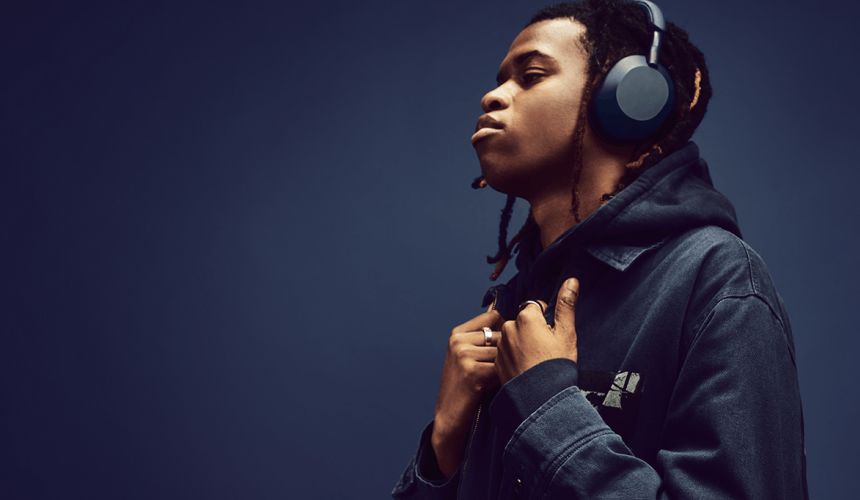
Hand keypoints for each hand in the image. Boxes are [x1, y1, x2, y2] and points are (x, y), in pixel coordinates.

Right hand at [431, 308, 503, 478]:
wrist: (450, 419)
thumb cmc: (465, 389)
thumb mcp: (468, 359)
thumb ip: (485, 341)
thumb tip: (514, 321)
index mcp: (457, 333)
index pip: (493, 316)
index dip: (507, 329)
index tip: (515, 340)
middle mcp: (458, 340)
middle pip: (502, 335)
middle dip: (510, 351)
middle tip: (512, 366)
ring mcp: (463, 355)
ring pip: (503, 352)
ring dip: (509, 366)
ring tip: (504, 378)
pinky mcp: (472, 372)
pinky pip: (502, 368)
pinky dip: (505, 378)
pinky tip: (499, 387)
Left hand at [495, 277, 579, 385]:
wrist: (541, 399)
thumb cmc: (557, 366)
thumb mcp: (566, 333)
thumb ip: (566, 305)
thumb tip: (572, 281)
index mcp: (526, 318)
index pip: (536, 309)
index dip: (547, 321)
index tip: (552, 337)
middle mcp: (509, 328)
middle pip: (524, 322)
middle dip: (533, 332)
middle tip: (545, 352)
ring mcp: (501, 346)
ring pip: (514, 338)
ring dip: (523, 344)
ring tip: (536, 362)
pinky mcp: (497, 362)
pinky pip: (507, 353)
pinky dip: (515, 358)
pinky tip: (526, 370)